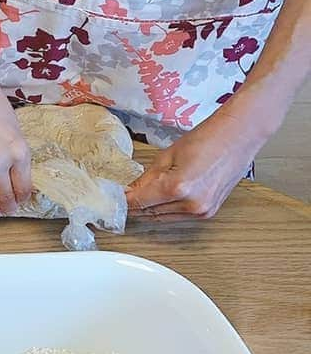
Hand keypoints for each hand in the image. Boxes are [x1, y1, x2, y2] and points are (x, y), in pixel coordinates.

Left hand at [126, 107, 263, 220]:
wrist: (240, 136)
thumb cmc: (207, 138)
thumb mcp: (167, 155)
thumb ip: (146, 178)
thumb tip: (129, 191)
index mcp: (178, 187)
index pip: (139, 202)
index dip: (124, 201)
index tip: (113, 198)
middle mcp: (191, 204)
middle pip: (150, 213)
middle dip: (135, 206)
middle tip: (123, 198)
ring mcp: (201, 211)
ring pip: (163, 218)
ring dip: (149, 210)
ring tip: (140, 198)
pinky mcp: (208, 213)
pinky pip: (178, 216)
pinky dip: (166, 210)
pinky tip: (158, 200)